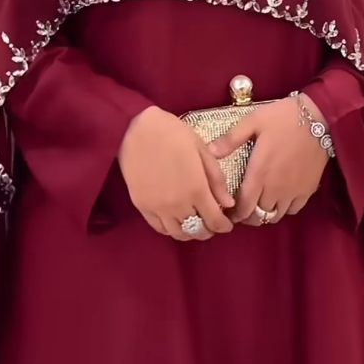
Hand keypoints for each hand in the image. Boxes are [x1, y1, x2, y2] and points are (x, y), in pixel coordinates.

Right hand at [118, 106, 234, 240]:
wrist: (135, 129)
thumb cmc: (172, 133)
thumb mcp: (201, 150)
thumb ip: (216, 179)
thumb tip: (228, 203)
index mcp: (196, 189)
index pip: (214, 221)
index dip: (223, 226)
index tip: (227, 224)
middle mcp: (178, 205)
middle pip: (197, 231)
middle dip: (208, 230)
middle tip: (212, 223)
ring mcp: (158, 208)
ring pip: (178, 233)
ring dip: (189, 232)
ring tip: (194, 222)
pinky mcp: (142, 206)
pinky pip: (159, 228)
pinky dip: (171, 229)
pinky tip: (175, 220)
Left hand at [209, 96, 329, 225]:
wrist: (318, 117)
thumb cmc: (282, 118)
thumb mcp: (253, 121)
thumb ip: (231, 139)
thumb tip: (210, 153)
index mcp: (259, 173)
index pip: (244, 207)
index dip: (235, 215)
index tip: (229, 212)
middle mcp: (275, 188)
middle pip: (259, 216)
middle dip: (248, 216)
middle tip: (242, 209)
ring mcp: (293, 191)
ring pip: (276, 216)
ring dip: (265, 214)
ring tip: (260, 204)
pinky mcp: (308, 190)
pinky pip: (293, 210)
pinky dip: (284, 209)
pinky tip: (279, 199)